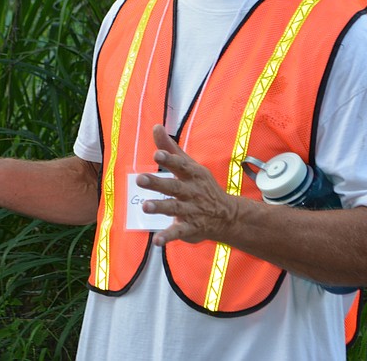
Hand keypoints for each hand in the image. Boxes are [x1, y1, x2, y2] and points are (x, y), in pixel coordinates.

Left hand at [136, 125, 239, 246]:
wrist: (227, 215)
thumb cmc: (201, 186)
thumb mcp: (189, 165)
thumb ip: (170, 148)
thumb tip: (155, 126)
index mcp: (192, 174)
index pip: (180, 165)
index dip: (169, 159)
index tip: (157, 154)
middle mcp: (191, 191)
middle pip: (174, 186)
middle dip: (157, 183)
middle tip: (140, 179)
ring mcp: (191, 210)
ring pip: (174, 208)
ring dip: (160, 207)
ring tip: (145, 207)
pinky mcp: (190, 228)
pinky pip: (178, 232)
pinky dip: (168, 236)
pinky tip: (156, 240)